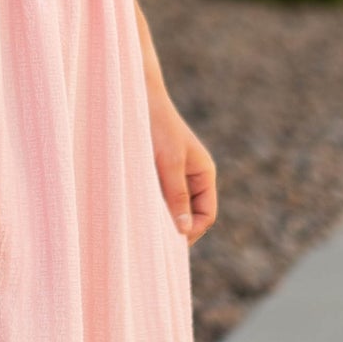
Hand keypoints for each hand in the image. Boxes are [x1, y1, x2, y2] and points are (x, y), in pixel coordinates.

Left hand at [146, 85, 216, 243]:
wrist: (136, 98)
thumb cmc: (156, 126)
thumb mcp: (169, 162)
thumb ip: (177, 195)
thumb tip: (183, 230)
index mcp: (204, 174)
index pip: (206, 215)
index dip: (192, 230)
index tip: (170, 242)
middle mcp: (193, 177)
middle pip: (191, 215)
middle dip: (176, 229)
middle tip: (154, 243)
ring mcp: (175, 175)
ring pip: (173, 209)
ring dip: (162, 219)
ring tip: (143, 228)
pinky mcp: (157, 173)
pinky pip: (159, 198)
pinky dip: (151, 207)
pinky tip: (136, 212)